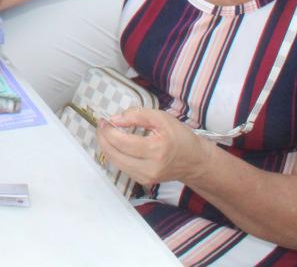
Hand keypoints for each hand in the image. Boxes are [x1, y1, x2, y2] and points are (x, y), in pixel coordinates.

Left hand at [96, 107, 216, 186]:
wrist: (194, 161)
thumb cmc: (179, 136)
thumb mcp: (161, 118)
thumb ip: (137, 115)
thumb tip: (114, 119)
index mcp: (156, 149)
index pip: (123, 142)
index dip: (108, 131)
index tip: (104, 120)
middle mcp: (151, 167)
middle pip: (116, 155)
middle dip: (103, 139)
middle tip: (101, 126)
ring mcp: (146, 177)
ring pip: (116, 163)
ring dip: (106, 147)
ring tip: (105, 133)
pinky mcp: (144, 181)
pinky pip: (122, 168)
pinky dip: (115, 155)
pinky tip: (115, 145)